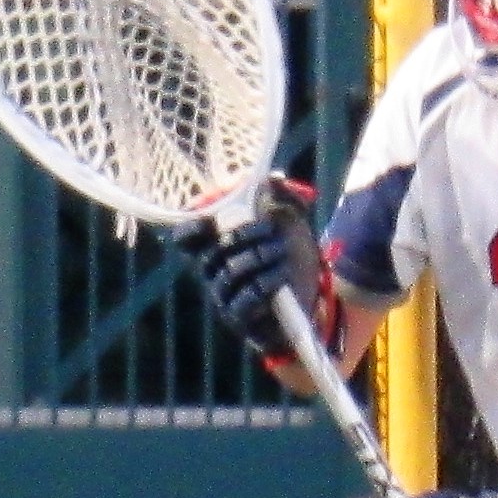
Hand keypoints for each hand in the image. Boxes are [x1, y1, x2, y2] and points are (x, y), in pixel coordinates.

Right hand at [174, 177, 322, 364]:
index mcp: (216, 247)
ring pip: (230, 273)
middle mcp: (213, 273)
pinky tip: (280, 275)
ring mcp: (224, 298)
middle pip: (212, 252)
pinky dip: (265, 282)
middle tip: (271, 230)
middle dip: (243, 236)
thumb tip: (270, 178)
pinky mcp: (240, 319)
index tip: (213, 218)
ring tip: (282, 252)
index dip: (191, 227)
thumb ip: (283, 198)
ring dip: (259, 257)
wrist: (312, 299)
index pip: (185, 238)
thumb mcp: (293, 223)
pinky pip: (243, 300)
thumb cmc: (292, 258)